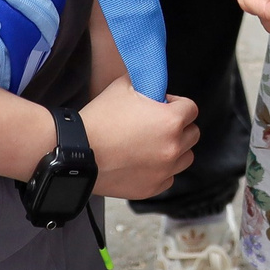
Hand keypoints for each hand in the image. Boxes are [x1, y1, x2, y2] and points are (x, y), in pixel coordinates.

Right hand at [80, 77, 199, 199]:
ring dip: (175, 149)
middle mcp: (173, 148)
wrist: (77, 153)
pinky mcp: (152, 188)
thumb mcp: (123, 86)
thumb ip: (146, 82)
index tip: (163, 105)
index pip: (191, 109)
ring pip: (185, 157)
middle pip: (192, 134)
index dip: (177, 104)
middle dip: (179, 126)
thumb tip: (153, 81)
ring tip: (153, 143)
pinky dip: (162, 169)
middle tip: (158, 124)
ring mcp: (163, 171)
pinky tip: (144, 161)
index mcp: (170, 121)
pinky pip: (169, 177)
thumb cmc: (100, 119)